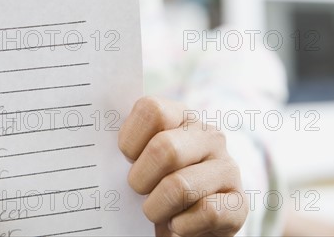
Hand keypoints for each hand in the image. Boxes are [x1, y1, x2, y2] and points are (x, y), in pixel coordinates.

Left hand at [119, 97, 247, 236]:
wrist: (189, 224)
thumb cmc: (154, 185)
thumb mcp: (141, 159)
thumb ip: (127, 147)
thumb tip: (94, 146)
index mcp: (180, 116)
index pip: (151, 109)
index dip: (130, 139)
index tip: (126, 159)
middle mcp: (209, 135)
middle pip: (164, 149)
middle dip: (140, 179)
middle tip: (138, 191)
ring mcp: (228, 167)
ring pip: (180, 186)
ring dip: (157, 208)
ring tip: (156, 212)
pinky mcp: (239, 202)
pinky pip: (206, 212)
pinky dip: (182, 226)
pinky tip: (178, 225)